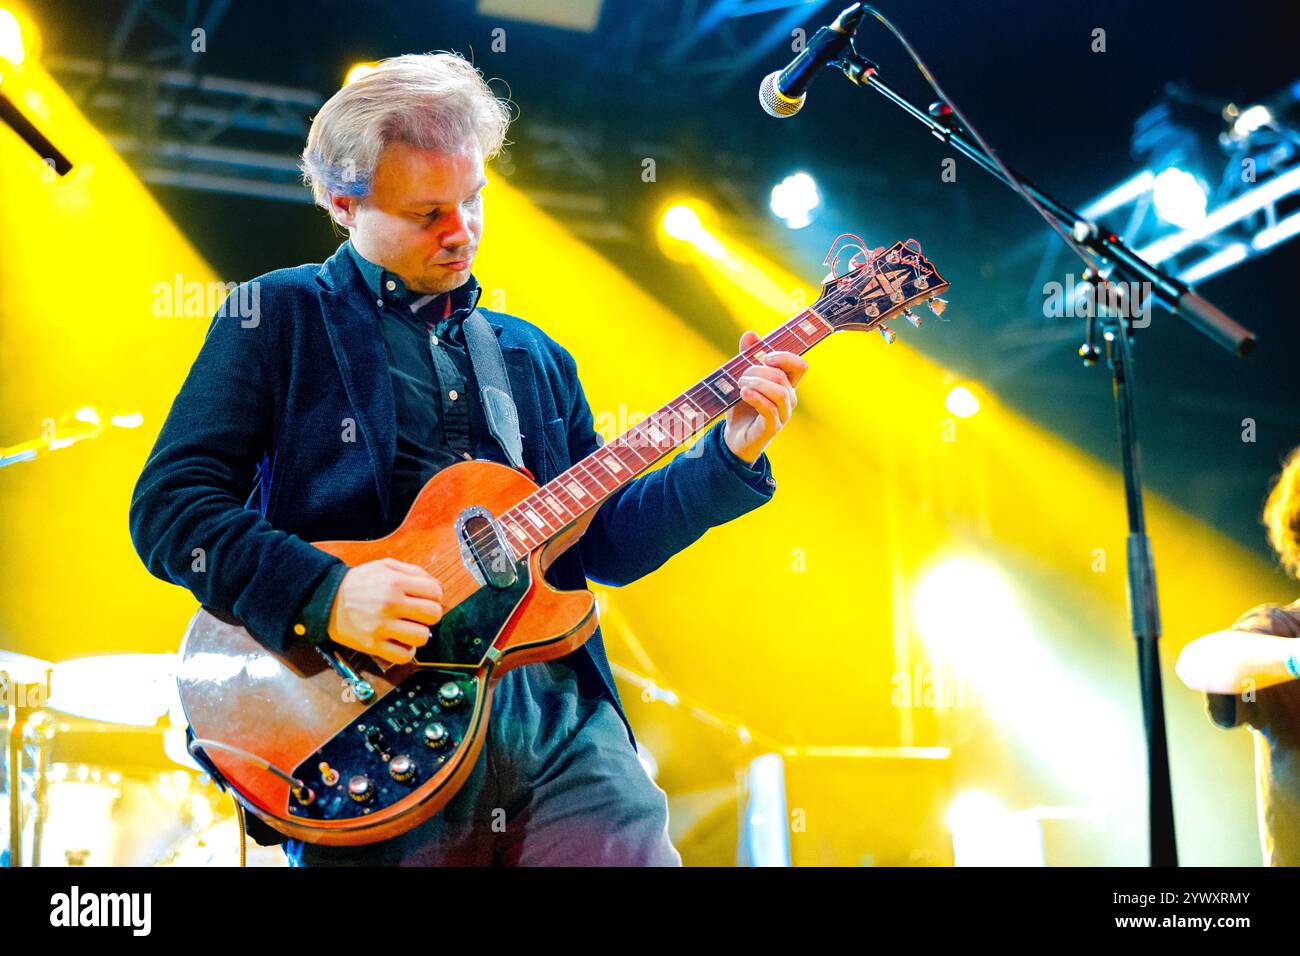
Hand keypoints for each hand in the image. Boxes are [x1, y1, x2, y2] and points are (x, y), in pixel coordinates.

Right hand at [327, 558, 443, 664]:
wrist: (326, 599)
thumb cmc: (359, 582)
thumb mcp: (385, 566)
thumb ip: (413, 572)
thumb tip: (436, 586)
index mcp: (395, 582)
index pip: (435, 592)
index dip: (435, 596)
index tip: (426, 599)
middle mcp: (390, 604)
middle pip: (433, 615)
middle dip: (430, 615)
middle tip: (418, 615)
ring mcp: (381, 627)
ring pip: (421, 637)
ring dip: (419, 634)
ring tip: (409, 629)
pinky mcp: (373, 645)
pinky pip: (403, 656)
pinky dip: (406, 651)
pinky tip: (400, 642)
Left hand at [723, 330, 808, 463]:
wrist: (735, 437)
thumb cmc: (743, 407)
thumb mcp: (743, 379)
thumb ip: (748, 357)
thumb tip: (751, 334)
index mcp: (786, 384)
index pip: (799, 366)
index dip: (785, 357)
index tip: (765, 357)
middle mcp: (789, 399)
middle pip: (782, 376)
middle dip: (759, 371)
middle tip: (740, 377)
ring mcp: (783, 414)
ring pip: (780, 392)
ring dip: (757, 384)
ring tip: (741, 386)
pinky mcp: (772, 427)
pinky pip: (770, 409)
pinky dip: (756, 398)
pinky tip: (743, 394)